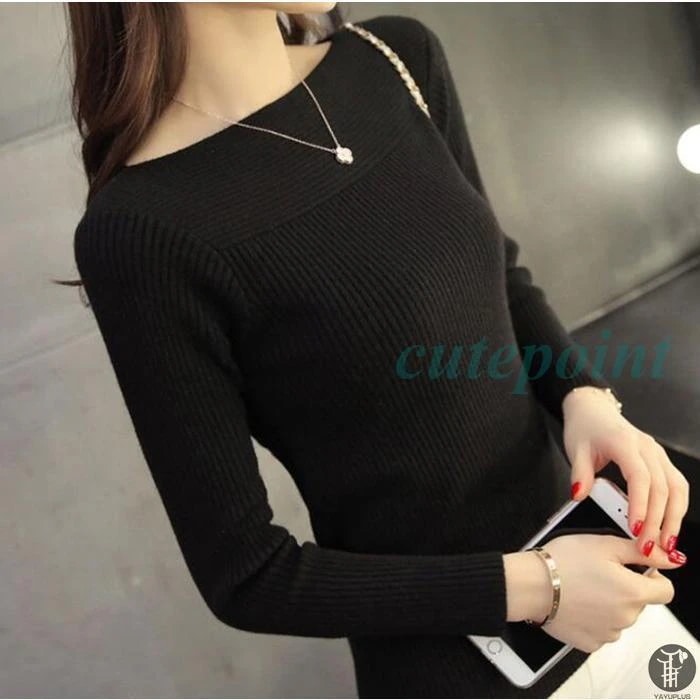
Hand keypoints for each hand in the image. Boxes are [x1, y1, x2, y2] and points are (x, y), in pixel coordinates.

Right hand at [504, 534, 680, 652]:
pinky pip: (602, 630)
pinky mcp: (590, 643)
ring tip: (582, 587)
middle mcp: (626, 618)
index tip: (634, 570)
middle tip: (597, 573)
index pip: (665, 590)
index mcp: (633, 593)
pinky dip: (593, 618)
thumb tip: (667, 556)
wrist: (531, 585)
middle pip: (638, 602)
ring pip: (620, 616)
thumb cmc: (563, 562)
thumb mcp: (603, 544)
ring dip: (608, 604)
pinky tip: (576, 603)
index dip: (652, 576)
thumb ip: (639, 550)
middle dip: (624, 588)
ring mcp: (609, 633)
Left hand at [562, 386, 688, 558]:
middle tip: (648, 546)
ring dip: (674, 517)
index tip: (634, 529)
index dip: (640, 505)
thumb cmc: (585, 428)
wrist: (593, 410)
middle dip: (657, 520)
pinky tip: (669, 525)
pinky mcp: (661, 459)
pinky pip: (676, 484)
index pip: (640, 477)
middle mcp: (647, 447)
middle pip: (662, 487)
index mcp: (624, 443)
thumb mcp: (575, 449)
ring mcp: (657, 453)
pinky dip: (676, 507)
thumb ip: (579, 473)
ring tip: (665, 543)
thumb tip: (579, 496)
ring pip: (677, 487)